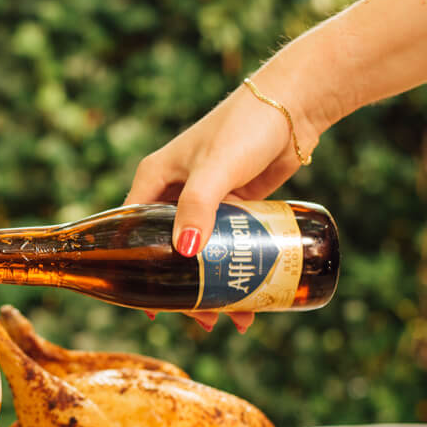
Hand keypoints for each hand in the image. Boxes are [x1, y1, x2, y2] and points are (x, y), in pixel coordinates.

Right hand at [125, 81, 320, 332]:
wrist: (295, 105)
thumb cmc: (246, 127)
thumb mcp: (215, 169)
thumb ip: (198, 206)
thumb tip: (186, 252)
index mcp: (155, 177)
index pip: (131, 230)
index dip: (136, 269)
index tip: (148, 306)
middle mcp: (176, 188)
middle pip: (170, 249)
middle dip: (185, 288)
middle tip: (201, 320)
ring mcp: (208, 198)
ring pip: (203, 252)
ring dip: (216, 285)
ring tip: (233, 319)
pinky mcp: (237, 201)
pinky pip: (231, 244)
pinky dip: (237, 268)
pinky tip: (252, 295)